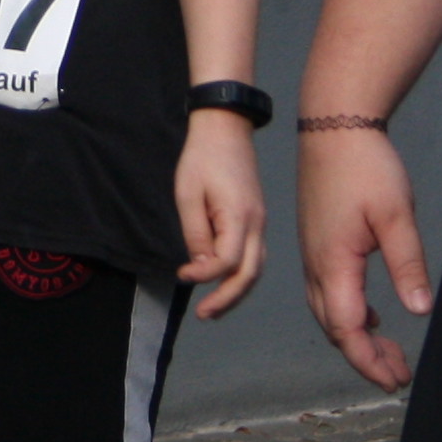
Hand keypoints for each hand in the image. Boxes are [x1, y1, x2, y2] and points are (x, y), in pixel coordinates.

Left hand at [174, 110, 268, 316]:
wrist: (226, 127)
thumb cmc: (203, 157)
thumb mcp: (188, 194)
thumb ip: (195, 233)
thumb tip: (199, 266)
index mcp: (240, 217)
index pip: (228, 262)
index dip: (205, 276)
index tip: (181, 274)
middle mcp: (257, 223)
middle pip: (249, 274)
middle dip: (227, 299)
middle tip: (204, 315)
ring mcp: (260, 221)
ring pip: (256, 268)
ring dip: (236, 292)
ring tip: (214, 308)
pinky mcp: (257, 218)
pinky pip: (255, 255)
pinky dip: (242, 275)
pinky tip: (225, 282)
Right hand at [297, 126, 430, 389]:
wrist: (333, 126)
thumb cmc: (365, 166)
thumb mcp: (396, 215)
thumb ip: (408, 265)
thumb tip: (420, 310)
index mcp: (333, 264)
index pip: (347, 329)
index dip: (369, 361)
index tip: (395, 379)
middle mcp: (315, 265)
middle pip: (334, 328)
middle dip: (365, 356)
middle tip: (400, 372)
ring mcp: (312, 254)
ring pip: (328, 312)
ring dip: (357, 336)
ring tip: (389, 350)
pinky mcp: (317, 243)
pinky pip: (327, 293)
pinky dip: (349, 313)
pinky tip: (373, 315)